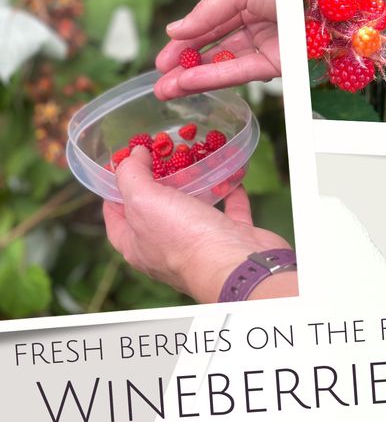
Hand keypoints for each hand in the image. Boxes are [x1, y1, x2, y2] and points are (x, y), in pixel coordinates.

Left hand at [103, 147, 296, 302]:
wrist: (235, 265)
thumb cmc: (182, 239)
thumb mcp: (142, 200)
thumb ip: (131, 175)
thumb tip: (132, 155)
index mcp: (137, 246)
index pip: (115, 218)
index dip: (114, 192)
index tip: (120, 167)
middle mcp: (166, 249)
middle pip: (155, 212)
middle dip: (157, 183)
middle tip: (159, 157)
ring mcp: (201, 245)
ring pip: (194, 210)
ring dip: (194, 186)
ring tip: (191, 160)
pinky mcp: (231, 238)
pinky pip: (230, 210)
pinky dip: (228, 191)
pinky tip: (229, 171)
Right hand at [154, 0, 279, 99]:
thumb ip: (207, 12)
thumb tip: (175, 30)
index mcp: (249, 0)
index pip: (210, 26)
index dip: (185, 43)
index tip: (162, 61)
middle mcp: (257, 26)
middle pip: (215, 50)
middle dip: (186, 67)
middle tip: (159, 82)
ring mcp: (268, 47)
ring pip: (224, 66)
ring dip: (194, 79)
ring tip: (166, 89)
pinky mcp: (279, 64)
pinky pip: (241, 73)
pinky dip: (214, 78)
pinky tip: (189, 82)